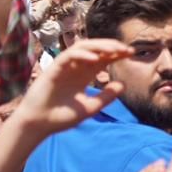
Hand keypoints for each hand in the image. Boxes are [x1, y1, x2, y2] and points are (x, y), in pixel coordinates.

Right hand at [14, 38, 131, 136]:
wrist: (39, 125)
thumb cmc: (61, 116)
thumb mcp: (90, 108)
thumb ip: (105, 97)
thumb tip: (123, 85)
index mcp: (84, 74)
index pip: (103, 58)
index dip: (117, 53)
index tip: (132, 53)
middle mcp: (76, 67)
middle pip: (96, 49)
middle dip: (112, 47)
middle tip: (128, 50)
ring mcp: (65, 66)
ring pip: (83, 48)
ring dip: (99, 46)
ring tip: (115, 50)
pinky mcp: (54, 68)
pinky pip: (69, 56)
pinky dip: (82, 55)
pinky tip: (95, 59)